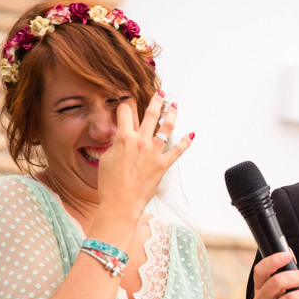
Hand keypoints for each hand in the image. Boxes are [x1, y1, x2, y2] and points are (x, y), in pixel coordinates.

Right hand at [98, 93, 191, 220]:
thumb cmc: (109, 184)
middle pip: (150, 115)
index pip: (125, 113)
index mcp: (124, 138)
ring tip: (174, 106)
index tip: (126, 105)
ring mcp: (154, 153)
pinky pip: (177, 151)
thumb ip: (115, 144)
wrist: (121, 204)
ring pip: (166, 128)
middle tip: (160, 94)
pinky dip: (186, 142)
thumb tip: (120, 138)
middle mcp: (141, 142)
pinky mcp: (162, 165)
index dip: (124, 107)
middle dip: (156, 101)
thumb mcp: (106, 158)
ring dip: (172, 115)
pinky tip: (192, 134)